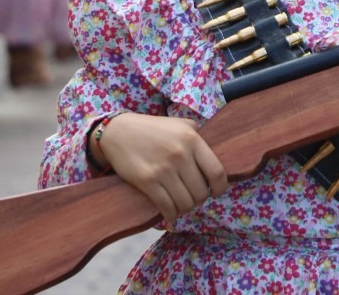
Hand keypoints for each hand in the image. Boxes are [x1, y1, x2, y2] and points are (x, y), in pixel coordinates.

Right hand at [97, 114, 228, 222]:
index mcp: (192, 139)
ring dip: (185, 208)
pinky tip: (170, 212)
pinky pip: (167, 207)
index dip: (220, 188)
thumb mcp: (179, 124)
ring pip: (186, 203)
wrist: (118, 132)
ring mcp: (163, 169)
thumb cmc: (152, 129)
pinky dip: (171, 214)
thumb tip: (215, 155)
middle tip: (193, 197)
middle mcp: (180, 154)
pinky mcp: (147, 181)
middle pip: (201, 192)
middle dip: (199, 199)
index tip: (216, 191)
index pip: (217, 172)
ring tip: (181, 203)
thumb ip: (198, 137)